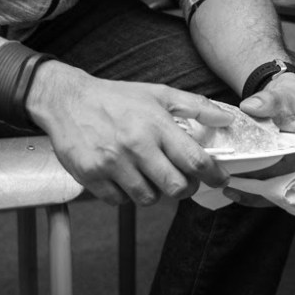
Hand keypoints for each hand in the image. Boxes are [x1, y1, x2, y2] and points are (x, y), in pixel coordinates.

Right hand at [24, 62, 231, 205]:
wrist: (68, 100)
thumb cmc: (115, 98)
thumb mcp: (158, 93)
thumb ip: (195, 106)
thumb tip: (226, 118)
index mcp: (156, 125)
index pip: (194, 160)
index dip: (213, 175)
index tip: (219, 179)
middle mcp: (136, 146)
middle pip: (175, 187)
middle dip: (185, 188)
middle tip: (182, 180)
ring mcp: (112, 163)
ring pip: (148, 198)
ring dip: (154, 191)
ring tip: (148, 174)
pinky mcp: (91, 176)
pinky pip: (120, 201)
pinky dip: (126, 195)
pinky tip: (124, 177)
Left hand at [236, 70, 294, 183]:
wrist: (290, 100)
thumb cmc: (288, 99)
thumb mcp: (279, 95)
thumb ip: (266, 100)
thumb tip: (249, 107)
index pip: (280, 168)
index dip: (256, 172)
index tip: (234, 171)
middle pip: (277, 184)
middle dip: (251, 186)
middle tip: (224, 182)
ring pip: (274, 191)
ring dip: (251, 192)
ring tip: (228, 189)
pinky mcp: (289, 174)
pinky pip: (272, 190)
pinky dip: (255, 191)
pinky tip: (236, 189)